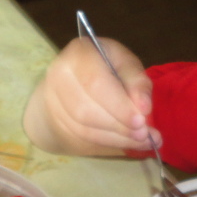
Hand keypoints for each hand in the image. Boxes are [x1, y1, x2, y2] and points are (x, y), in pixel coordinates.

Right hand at [23, 36, 156, 155]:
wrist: (76, 80)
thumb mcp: (126, 65)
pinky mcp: (56, 120)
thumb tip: (144, 108)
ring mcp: (52, 100)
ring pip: (83, 128)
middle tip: (144, 134)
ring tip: (141, 140)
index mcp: (78, 53)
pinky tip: (127, 143)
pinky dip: (109, 142)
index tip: (142, 120)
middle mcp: (58, 75)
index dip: (119, 105)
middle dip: (119, 125)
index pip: (95, 83)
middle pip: (86, 110)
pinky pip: (82, 138)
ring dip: (115, 137)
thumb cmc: (107, 68)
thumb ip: (137, 82)